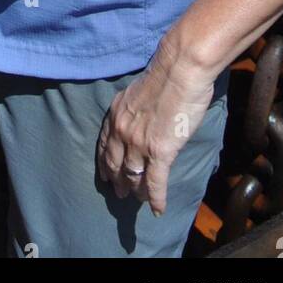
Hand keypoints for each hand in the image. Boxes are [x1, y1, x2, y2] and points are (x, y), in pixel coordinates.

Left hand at [95, 42, 215, 215]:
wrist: (179, 71)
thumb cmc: (165, 76)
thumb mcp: (136, 92)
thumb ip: (133, 110)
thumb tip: (140, 120)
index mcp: (115, 115)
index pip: (103, 145)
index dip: (104, 163)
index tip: (105, 174)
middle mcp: (121, 131)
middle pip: (115, 164)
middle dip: (117, 181)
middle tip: (119, 194)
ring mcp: (139, 144)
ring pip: (133, 176)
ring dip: (135, 191)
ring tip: (138, 201)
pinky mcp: (160, 152)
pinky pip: (155, 183)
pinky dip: (156, 199)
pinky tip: (158, 210)